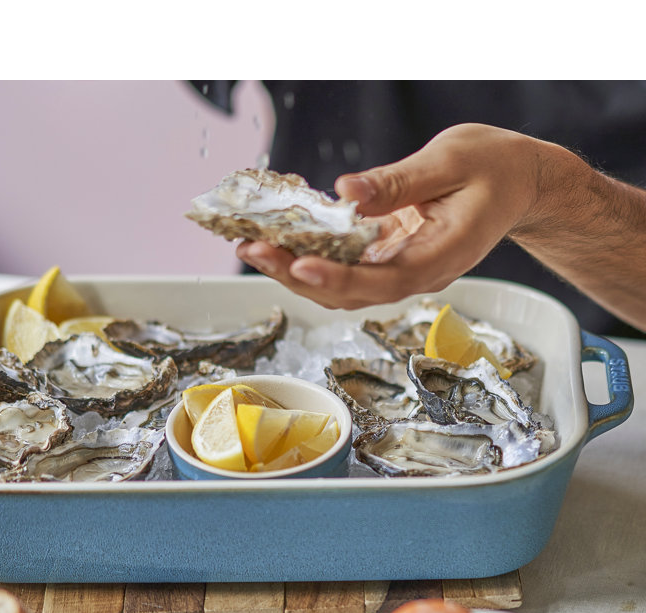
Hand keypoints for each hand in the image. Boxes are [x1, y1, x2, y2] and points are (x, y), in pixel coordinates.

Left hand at [237, 123, 540, 309]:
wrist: (519, 183)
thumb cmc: (495, 169)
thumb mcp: (451, 161)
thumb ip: (399, 181)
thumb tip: (346, 190)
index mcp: (439, 257)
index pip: (382, 280)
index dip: (338, 278)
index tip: (300, 266)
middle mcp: (416, 273)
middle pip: (349, 291)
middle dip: (297, 275)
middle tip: (254, 250)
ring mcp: (400, 269)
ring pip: (341, 285)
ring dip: (295, 270)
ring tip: (254, 247)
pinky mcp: (388, 257)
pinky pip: (345, 266)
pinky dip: (312, 256)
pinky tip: (283, 238)